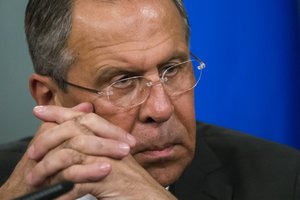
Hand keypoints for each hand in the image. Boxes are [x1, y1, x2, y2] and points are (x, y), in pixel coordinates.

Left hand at [25, 102, 174, 198]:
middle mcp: (109, 143)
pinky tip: (54, 195)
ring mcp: (108, 158)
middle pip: (74, 129)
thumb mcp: (111, 159)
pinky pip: (77, 180)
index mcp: (109, 138)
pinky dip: (61, 190)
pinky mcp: (107, 177)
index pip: (83, 117)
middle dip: (48, 137)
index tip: (40, 110)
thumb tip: (75, 142)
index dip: (60, 112)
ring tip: (35, 179)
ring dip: (48, 168)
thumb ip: (97, 147)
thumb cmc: (131, 182)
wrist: (149, 196)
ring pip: (70, 154)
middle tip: (32, 151)